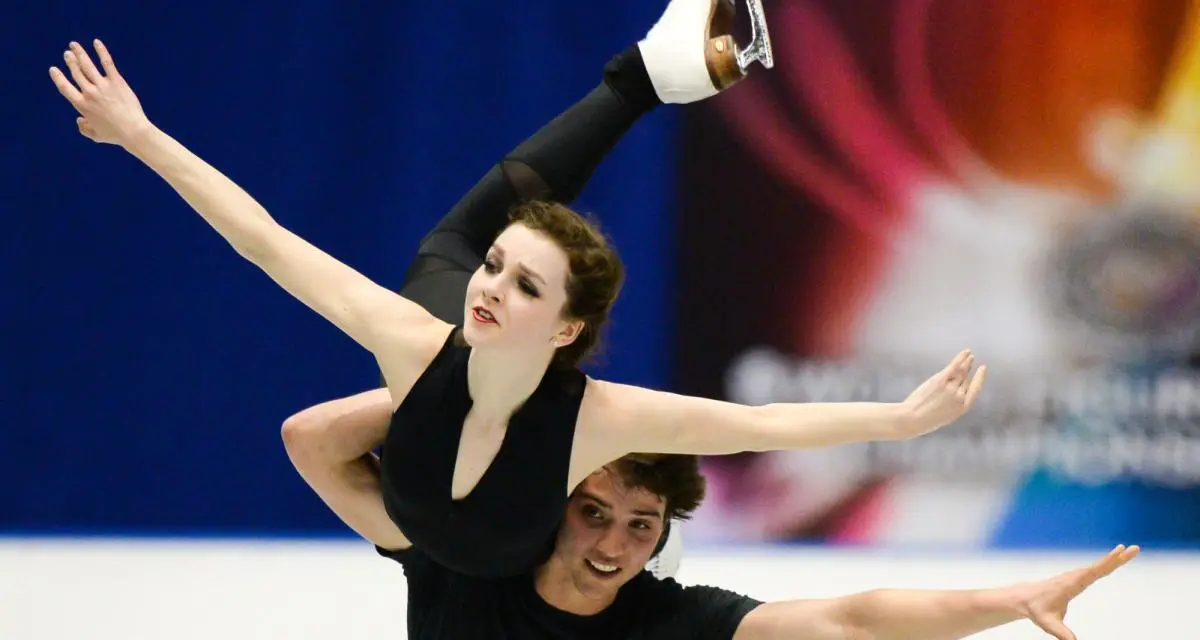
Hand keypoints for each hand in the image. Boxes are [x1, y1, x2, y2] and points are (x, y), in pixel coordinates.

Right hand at [49, 39, 151, 146]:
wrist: (133, 131)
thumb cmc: (115, 135)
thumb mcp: (95, 135)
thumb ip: (84, 128)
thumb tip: (79, 120)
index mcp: (82, 105)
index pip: (65, 88)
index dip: (58, 77)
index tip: (53, 69)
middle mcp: (90, 93)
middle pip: (76, 73)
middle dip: (70, 61)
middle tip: (68, 53)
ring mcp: (103, 86)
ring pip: (87, 65)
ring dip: (80, 53)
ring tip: (74, 45)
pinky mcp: (117, 82)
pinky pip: (107, 63)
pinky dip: (101, 51)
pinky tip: (97, 42)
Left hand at [899, 349, 985, 436]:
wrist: (912, 419)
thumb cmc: (925, 420)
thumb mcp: (945, 416)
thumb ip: (952, 403)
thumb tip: (954, 391)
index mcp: (962, 407)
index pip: (975, 390)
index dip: (980, 378)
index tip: (982, 370)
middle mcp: (959, 396)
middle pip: (965, 379)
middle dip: (968, 369)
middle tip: (971, 360)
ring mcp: (951, 387)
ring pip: (961, 372)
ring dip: (966, 362)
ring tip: (969, 356)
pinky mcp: (941, 380)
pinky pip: (954, 366)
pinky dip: (961, 357)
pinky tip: (966, 352)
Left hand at [1013, 544, 1139, 639]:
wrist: (1025, 598)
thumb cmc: (1037, 610)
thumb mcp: (1048, 624)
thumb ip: (1062, 634)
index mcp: (1071, 585)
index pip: (1092, 573)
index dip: (1106, 563)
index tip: (1119, 553)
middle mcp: (1075, 577)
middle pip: (1100, 566)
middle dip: (1118, 558)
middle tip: (1135, 548)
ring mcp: (1076, 576)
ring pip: (1099, 566)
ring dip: (1115, 558)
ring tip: (1129, 550)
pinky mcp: (1076, 578)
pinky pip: (1095, 569)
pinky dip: (1107, 564)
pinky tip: (1115, 560)